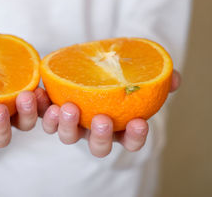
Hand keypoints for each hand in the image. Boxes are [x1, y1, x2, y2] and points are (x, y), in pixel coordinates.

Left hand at [40, 70, 181, 157]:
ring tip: (66, 107)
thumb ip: (155, 75)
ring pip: (68, 135)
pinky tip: (36, 95)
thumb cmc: (113, 72)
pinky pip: (42, 117)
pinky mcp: (51, 111)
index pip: (130, 140)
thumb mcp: (135, 70)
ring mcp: (72, 123)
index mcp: (117, 125)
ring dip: (65, 125)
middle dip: (100, 136)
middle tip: (102, 119)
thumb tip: (175, 78)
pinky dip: (38, 109)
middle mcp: (94, 130)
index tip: (140, 122)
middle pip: (98, 147)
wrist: (83, 63)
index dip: (136, 137)